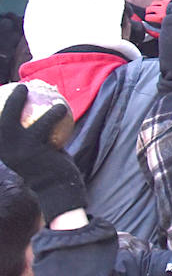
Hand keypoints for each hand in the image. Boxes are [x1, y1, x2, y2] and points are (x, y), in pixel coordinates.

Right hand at [0, 84, 86, 220]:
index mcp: (3, 150)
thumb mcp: (34, 151)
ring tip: (38, 91)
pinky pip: (44, 125)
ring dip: (20, 101)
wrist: (56, 188)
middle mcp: (5, 150)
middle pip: (0, 121)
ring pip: (13, 119)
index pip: (0, 127)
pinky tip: (61, 105)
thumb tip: (37, 112)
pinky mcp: (33, 150)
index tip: (3, 93)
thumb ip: (31, 135)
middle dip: (8, 102)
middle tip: (20, 87)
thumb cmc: (47, 167)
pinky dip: (53, 113)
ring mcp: (17, 150)